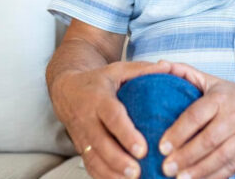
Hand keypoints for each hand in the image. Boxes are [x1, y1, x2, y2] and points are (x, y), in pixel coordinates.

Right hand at [50, 60, 172, 178]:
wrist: (66, 90)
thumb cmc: (99, 80)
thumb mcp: (117, 70)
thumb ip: (141, 70)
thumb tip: (168, 67)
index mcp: (99, 98)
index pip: (112, 117)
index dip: (126, 134)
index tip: (142, 149)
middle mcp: (87, 119)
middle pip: (101, 143)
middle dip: (118, 160)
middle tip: (137, 172)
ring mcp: (82, 136)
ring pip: (93, 159)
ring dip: (111, 173)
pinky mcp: (81, 148)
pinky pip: (90, 166)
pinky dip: (103, 178)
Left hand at [157, 62, 234, 178]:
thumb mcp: (213, 81)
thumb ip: (185, 73)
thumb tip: (160, 65)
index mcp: (219, 99)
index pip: (196, 116)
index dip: (178, 132)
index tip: (162, 146)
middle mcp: (232, 118)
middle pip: (208, 140)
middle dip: (186, 156)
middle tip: (166, 167)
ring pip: (220, 157)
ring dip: (199, 170)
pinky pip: (231, 168)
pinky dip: (215, 177)